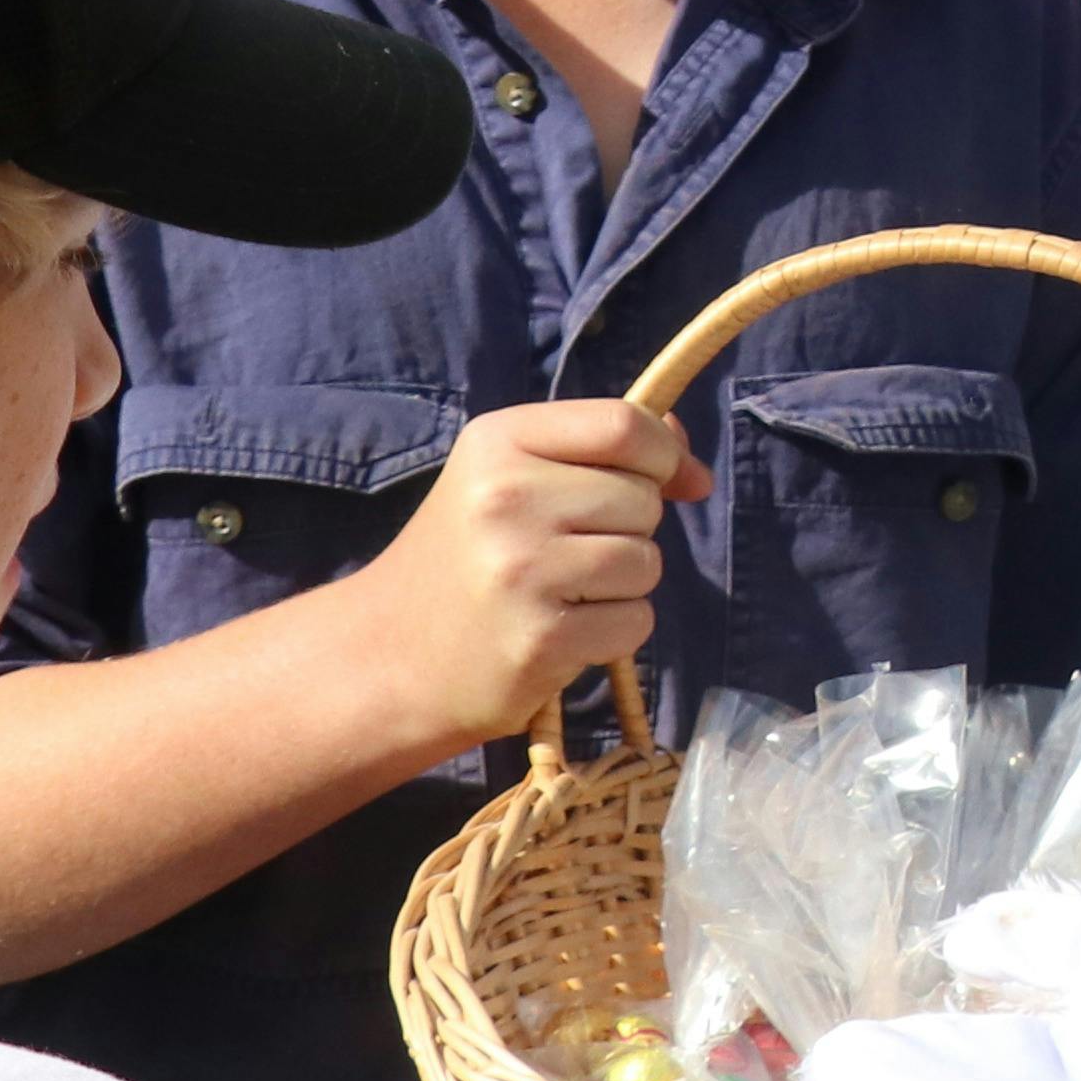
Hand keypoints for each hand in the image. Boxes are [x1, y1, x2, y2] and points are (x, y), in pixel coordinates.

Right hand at [346, 399, 687, 745]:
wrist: (387, 656)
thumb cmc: (465, 558)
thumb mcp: (509, 477)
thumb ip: (599, 452)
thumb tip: (692, 464)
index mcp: (497, 442)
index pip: (624, 424)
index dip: (665, 453)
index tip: (673, 479)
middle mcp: (505, 498)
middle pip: (643, 498)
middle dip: (630, 528)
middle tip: (568, 552)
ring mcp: (521, 569)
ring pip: (646, 561)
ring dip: (622, 584)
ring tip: (560, 593)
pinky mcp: (541, 638)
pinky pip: (636, 621)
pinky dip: (614, 632)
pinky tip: (561, 632)